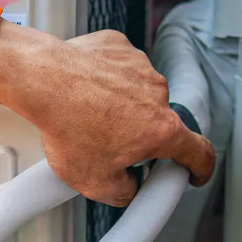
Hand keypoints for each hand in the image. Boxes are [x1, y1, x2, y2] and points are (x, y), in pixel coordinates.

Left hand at [0, 21, 214, 205]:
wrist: (41, 80)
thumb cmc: (67, 125)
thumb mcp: (95, 183)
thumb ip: (125, 193)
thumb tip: (129, 187)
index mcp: (161, 129)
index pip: (199, 152)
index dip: (200, 168)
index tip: (194, 173)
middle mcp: (158, 94)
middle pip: (162, 123)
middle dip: (143, 138)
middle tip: (114, 147)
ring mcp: (140, 67)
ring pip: (140, 95)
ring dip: (124, 108)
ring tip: (90, 117)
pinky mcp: (119, 48)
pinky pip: (121, 70)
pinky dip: (108, 81)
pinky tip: (85, 92)